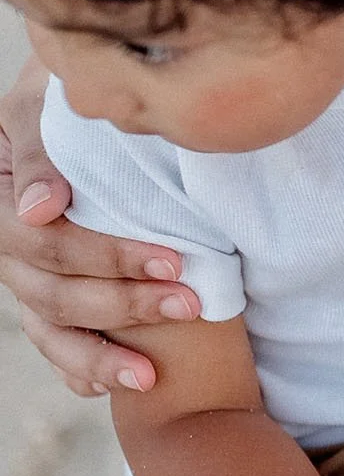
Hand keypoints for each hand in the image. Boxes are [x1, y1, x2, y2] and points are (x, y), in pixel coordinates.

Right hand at [0, 60, 199, 394]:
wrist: (87, 87)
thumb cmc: (71, 88)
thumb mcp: (50, 98)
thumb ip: (40, 150)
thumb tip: (39, 210)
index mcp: (1, 193)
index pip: (47, 242)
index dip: (108, 257)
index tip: (174, 263)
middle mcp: (6, 238)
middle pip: (52, 291)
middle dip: (124, 305)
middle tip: (192, 304)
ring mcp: (25, 269)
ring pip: (49, 327)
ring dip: (99, 356)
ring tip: (149, 378)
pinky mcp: (50, 288)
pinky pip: (53, 340)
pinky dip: (79, 368)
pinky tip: (111, 388)